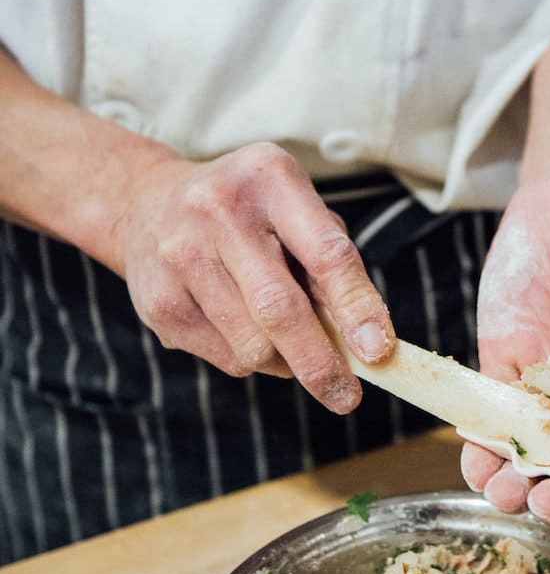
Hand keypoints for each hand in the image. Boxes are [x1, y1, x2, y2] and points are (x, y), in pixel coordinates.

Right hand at [111, 142, 393, 409]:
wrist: (147, 205)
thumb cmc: (245, 212)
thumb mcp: (294, 209)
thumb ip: (330, 263)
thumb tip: (364, 339)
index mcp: (269, 178)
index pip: (325, 252)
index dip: (357, 306)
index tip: (378, 350)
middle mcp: (218, 211)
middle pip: (280, 309)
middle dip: (320, 362)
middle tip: (346, 395)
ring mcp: (180, 257)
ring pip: (252, 345)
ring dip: (286, 362)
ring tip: (291, 344)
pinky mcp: (157, 303)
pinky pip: (225, 358)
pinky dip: (251, 359)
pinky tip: (244, 328)